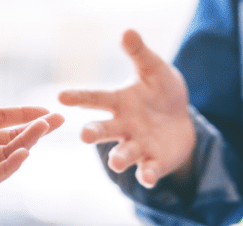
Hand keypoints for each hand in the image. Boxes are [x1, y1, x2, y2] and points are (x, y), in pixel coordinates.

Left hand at [0, 78, 64, 188]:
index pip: (5, 118)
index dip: (26, 114)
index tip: (48, 110)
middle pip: (11, 137)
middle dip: (35, 129)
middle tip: (57, 121)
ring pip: (7, 155)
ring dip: (26, 143)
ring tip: (42, 130)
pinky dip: (10, 166)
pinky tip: (23, 153)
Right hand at [58, 29, 195, 188]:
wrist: (181, 120)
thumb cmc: (160, 92)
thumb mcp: (154, 69)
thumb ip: (140, 54)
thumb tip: (127, 31)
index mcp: (119, 102)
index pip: (95, 99)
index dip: (79, 97)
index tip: (61, 96)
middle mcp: (123, 126)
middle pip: (103, 130)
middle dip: (93, 133)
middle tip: (84, 136)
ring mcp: (137, 146)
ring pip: (123, 154)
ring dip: (119, 159)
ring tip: (116, 163)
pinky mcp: (153, 162)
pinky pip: (147, 171)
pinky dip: (146, 175)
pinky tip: (147, 178)